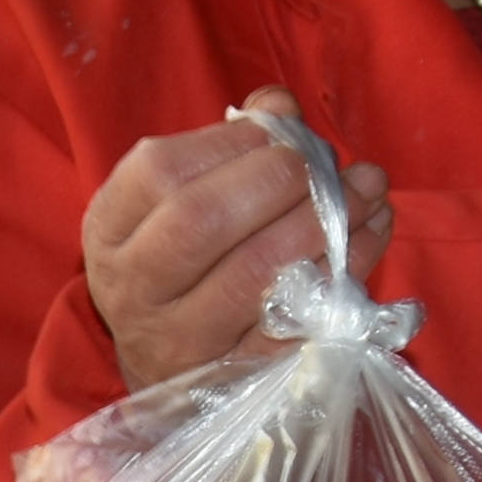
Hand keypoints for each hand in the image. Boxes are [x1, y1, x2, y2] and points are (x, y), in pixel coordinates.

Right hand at [80, 89, 393, 389]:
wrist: (170, 374)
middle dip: (277, 180)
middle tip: (322, 164)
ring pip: (253, 274)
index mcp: (110, 230)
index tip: (276, 134)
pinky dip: (347, 270)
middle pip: (200, 220)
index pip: (160, 172)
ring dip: (322, 222)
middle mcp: (133, 288)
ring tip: (367, 190)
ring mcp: (182, 340)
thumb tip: (279, 104)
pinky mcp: (237, 376)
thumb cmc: (185, 267)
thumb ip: (228, 146)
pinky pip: (298, 321)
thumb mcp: (182, 204)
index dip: (229, 144)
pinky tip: (371, 234)